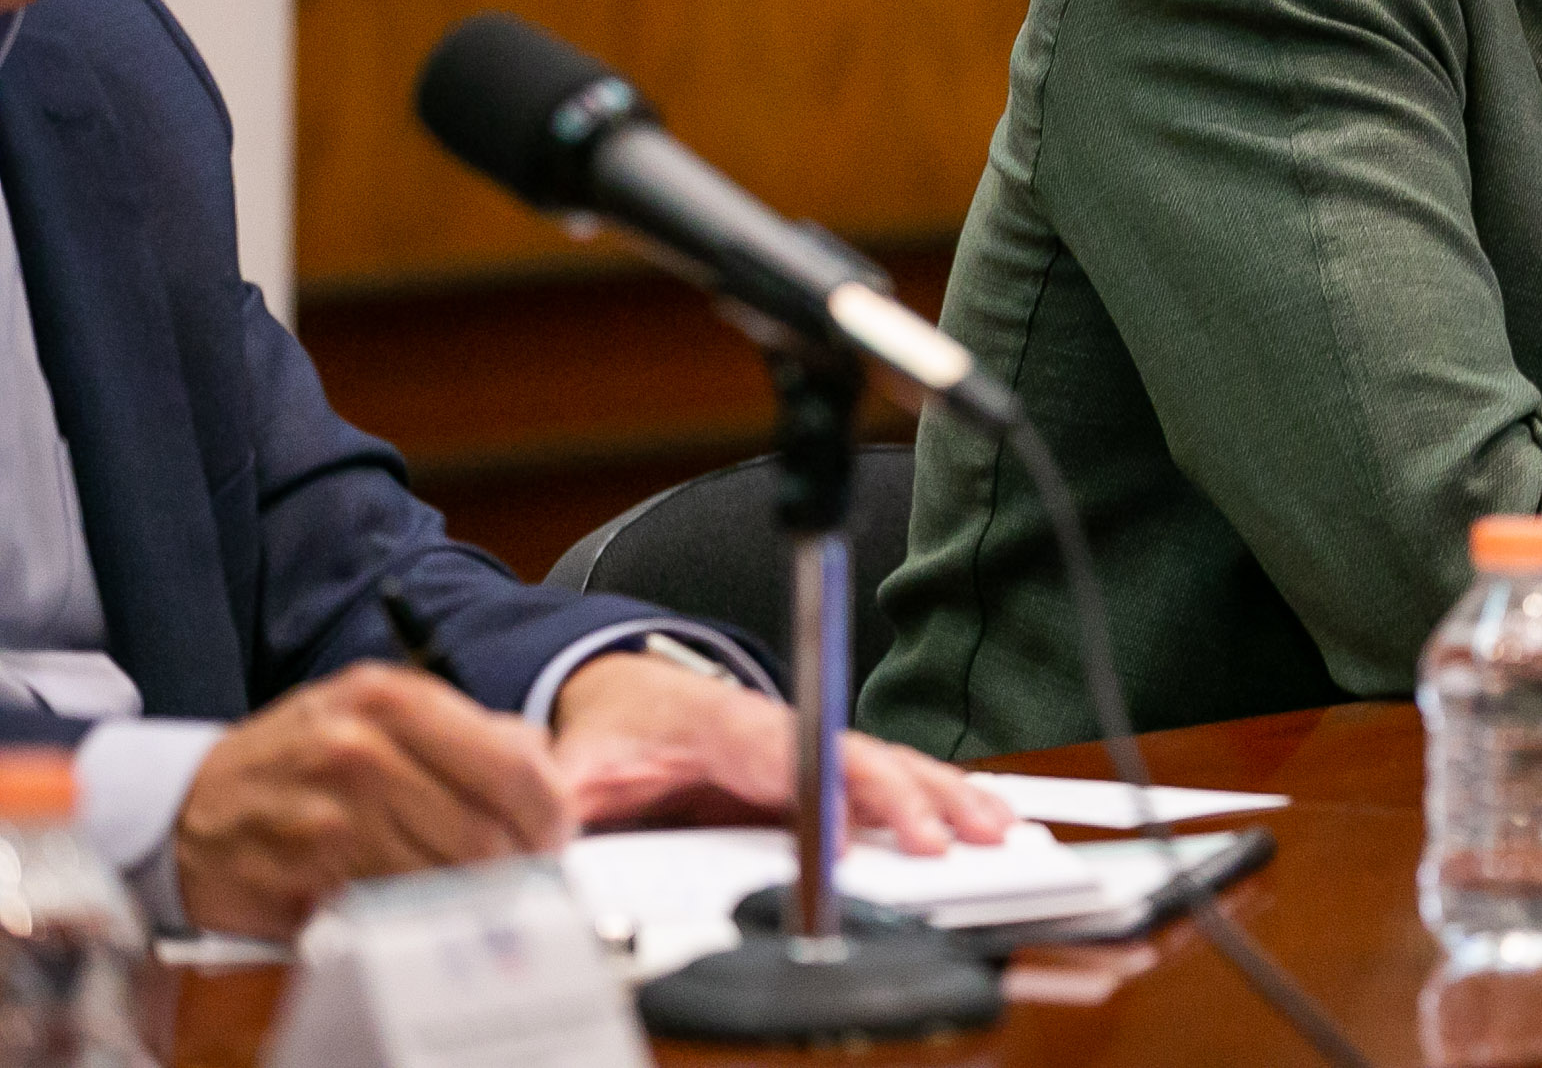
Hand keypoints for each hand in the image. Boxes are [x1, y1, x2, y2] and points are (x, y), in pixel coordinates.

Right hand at [174, 665, 570, 938]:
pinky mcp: (303, 876)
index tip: (554, 837)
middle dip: (516, 865)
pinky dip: (412, 917)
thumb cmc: (300, 760)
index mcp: (393, 698)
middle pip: (486, 830)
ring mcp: (329, 814)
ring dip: (466, 897)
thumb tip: (549, 778)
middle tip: (521, 878)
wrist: (187, 804)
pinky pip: (391, 909)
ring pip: (445, 876)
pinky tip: (409, 905)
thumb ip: (468, 734)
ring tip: (464, 892)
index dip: (548, 814)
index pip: (514, 765)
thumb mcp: (378, 713)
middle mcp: (361, 748)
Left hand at [549, 650, 1011, 854]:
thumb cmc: (612, 732)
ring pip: (892, 764)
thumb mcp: (575, 770)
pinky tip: (982, 815)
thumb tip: (544, 847)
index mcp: (731, 731)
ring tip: (997, 827)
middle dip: (916, 800)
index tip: (867, 833)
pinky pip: (891, 775)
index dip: (837, 794)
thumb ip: (562, 807)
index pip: (795, 758)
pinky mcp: (822, 766)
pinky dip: (940, 793)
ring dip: (947, 795)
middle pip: (864, 760)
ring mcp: (811, 745)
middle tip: (958, 841)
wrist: (624, 694)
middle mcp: (786, 731)